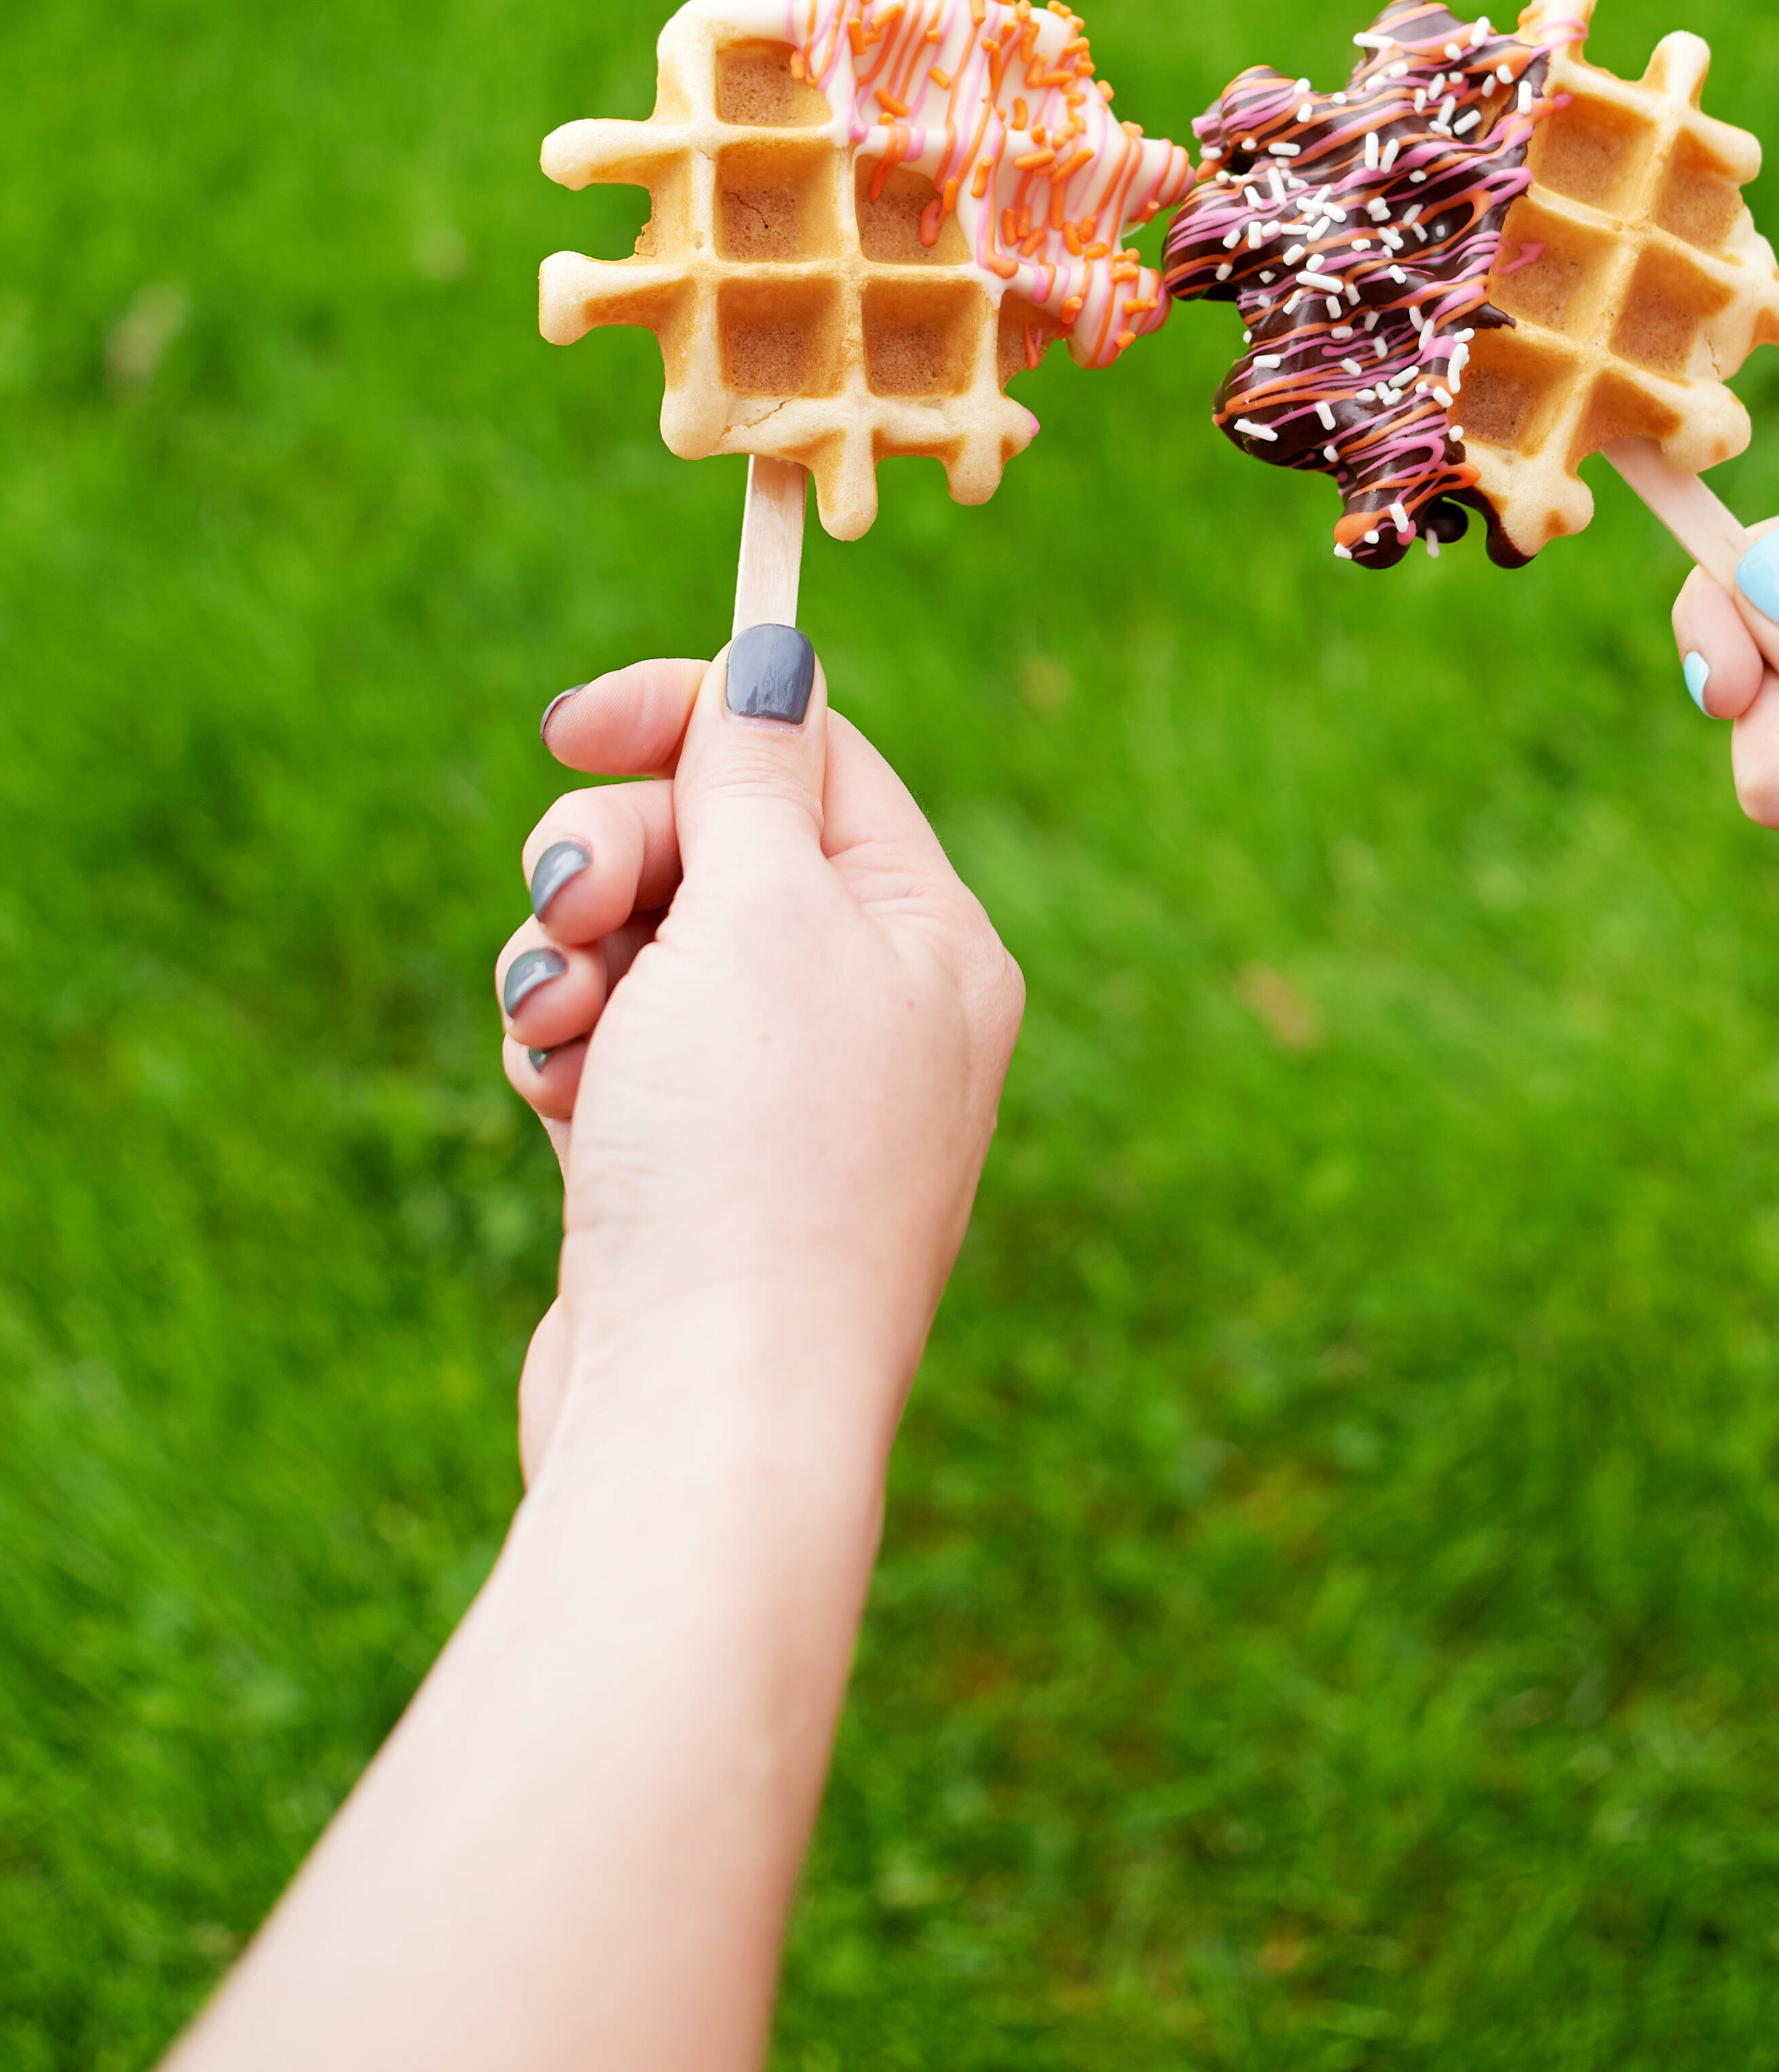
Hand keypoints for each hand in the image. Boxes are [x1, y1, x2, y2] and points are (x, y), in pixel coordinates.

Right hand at [493, 636, 1023, 1483]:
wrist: (702, 1416)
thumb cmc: (752, 1156)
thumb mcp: (765, 917)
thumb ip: (754, 777)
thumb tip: (778, 656)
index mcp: (930, 940)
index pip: (811, 760)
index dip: (687, 720)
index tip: (569, 723)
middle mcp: (872, 1014)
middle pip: (715, 848)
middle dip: (612, 859)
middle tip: (566, 909)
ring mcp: (780, 1100)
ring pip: (642, 950)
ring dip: (573, 961)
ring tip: (559, 1032)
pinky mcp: (690, 1173)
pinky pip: (610, 1051)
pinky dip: (567, 1055)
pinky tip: (555, 1104)